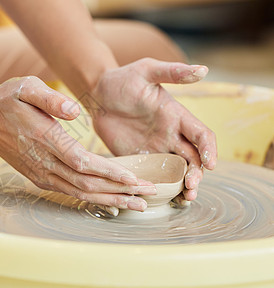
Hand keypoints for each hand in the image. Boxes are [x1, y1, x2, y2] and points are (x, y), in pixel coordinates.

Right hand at [0, 76, 156, 210]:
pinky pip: (70, 192)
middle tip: (148, 195)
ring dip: (110, 200)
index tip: (135, 179)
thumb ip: (51, 98)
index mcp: (46, 139)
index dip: (110, 174)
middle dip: (120, 192)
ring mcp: (41, 173)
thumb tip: (74, 112)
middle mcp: (45, 162)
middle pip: (87, 185)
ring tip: (136, 204)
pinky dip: (93, 198)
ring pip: (80, 193)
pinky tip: (110, 199)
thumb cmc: (7, 100)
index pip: (84, 163)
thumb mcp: (26, 87)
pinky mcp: (40, 177)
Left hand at [88, 58, 216, 200]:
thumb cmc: (123, 79)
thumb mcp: (147, 71)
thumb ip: (172, 73)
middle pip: (193, 160)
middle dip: (197, 175)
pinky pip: (153, 176)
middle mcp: (170, 135)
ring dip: (183, 186)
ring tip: (183, 199)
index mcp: (177, 117)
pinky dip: (161, 188)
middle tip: (190, 187)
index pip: (202, 136)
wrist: (96, 93)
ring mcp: (155, 148)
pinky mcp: (138, 158)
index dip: (209, 150)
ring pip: (176, 172)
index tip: (209, 164)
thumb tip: (203, 70)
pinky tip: (162, 199)